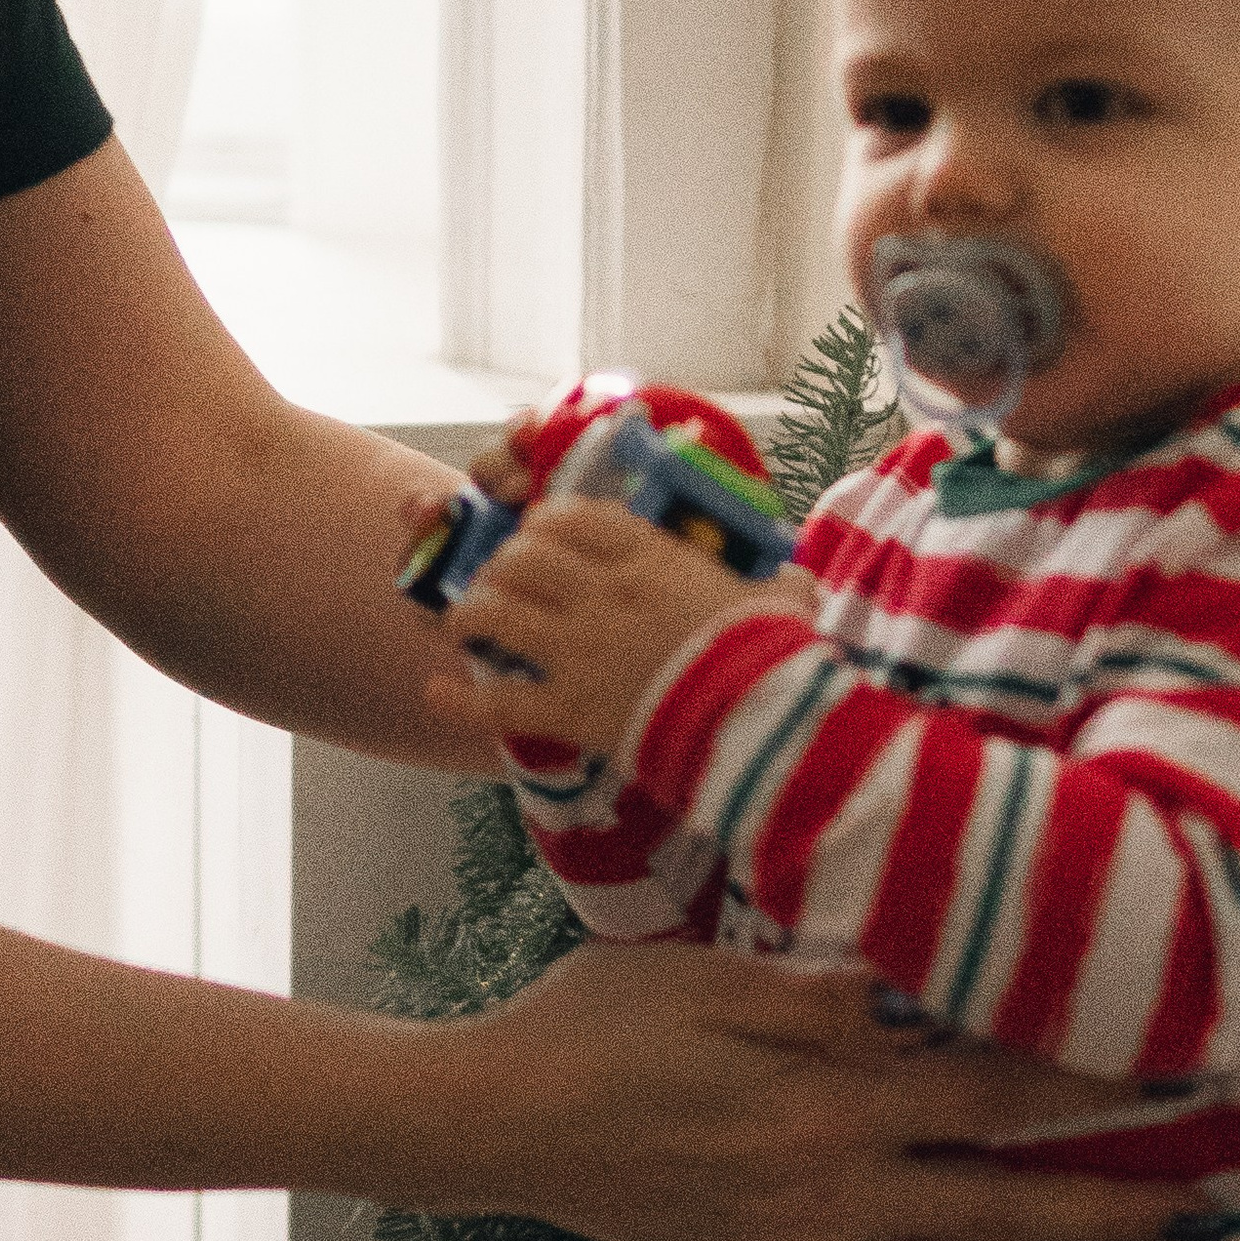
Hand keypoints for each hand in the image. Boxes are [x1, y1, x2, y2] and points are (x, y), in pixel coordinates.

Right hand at [455, 939, 1182, 1240]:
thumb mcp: (715, 974)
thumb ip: (829, 990)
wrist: (500, 1120)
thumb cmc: (602, 1021)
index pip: (998, 1094)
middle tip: (1210, 1200)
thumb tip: (932, 990)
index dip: (1094, 1086)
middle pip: (1007, 1207)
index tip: (1179, 1074)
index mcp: (833, 1101)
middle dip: (1114, 1205)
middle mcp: (837, 1190)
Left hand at [456, 498, 800, 750]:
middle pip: (523, 557)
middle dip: (501, 562)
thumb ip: (780, 587)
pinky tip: (436, 693)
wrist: (760, 724)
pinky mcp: (568, 709)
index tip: (542, 531)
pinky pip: (496, 700)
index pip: (576, 516)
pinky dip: (460, 699)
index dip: (547, 520)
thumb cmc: (774, 658)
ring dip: (472, 613)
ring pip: (497, 612)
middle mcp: (604, 594)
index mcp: (651, 559)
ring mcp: (579, 650)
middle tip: (498, 578)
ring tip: (465, 621)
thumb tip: (802, 585)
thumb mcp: (781, 604)